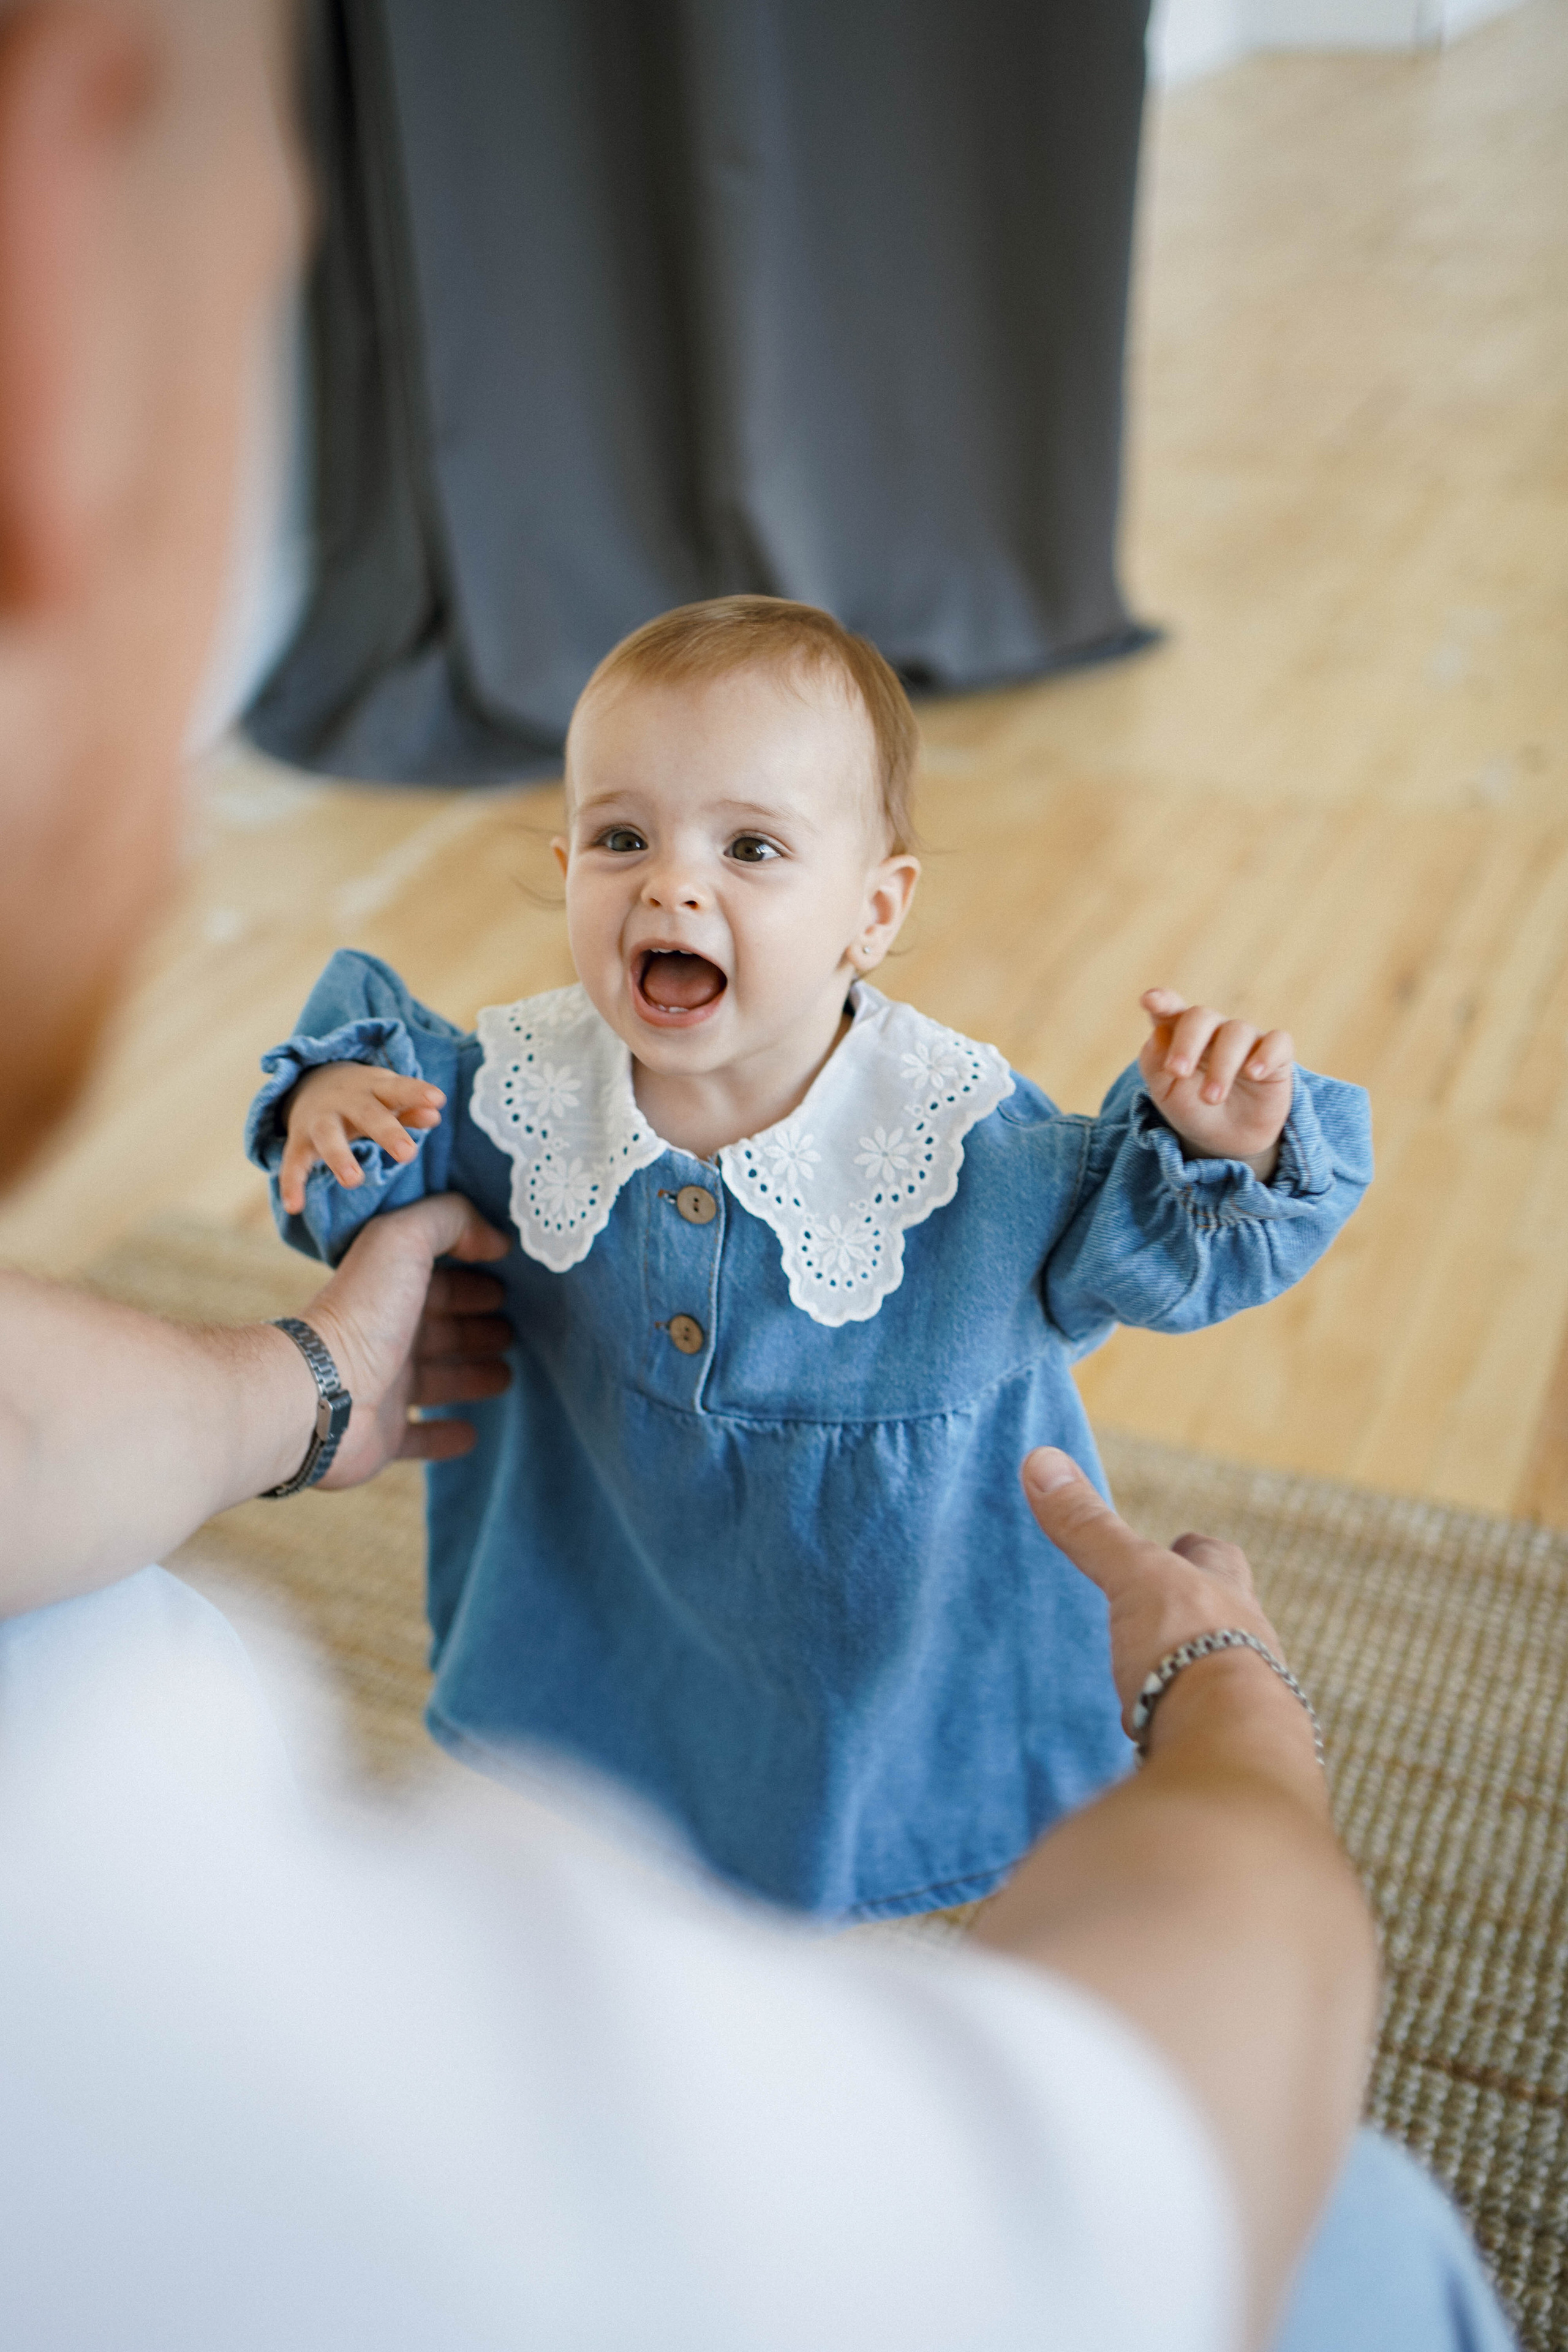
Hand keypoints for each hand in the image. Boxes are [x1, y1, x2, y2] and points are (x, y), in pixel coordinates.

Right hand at [279, 1063, 446, 1215]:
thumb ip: (411, 1108)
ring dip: (339, 1157)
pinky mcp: (299, 1142)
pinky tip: (295, 1207)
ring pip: (327, 1136)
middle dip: (387, 1132)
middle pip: (367, 1114)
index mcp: (374, 1088)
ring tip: (353, 1180)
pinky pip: (293, 1164)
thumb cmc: (367, 1099)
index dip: (417, 1093)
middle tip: (408, 1153)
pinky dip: (291, 1184)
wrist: (312, 1083)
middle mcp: (346, 1102)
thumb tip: (435, 1116)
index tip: (437, 1100)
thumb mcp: (388, 1098)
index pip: (398, 1089)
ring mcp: (320, 1121)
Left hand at [300, 1194, 512, 1485]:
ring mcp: (383, 1389)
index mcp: (389, 1292)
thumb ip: (450, 1219)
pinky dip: (446, 1436)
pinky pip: (419, 1437)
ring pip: (436, 1381)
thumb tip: (495, 1237)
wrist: (319, 1394)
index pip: (437, 1283)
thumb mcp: (404, 1240)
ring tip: (506, 1377)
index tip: (510, 1284)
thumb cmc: (363, 1313)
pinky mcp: (383, 1436)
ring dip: (470, 1377)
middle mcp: (384, 1337)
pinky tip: (472, 1435)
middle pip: (440, 1330)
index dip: (472, 1281)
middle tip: (514, 1330)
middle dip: (476, 1327)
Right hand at [1020, 1447, 1295, 1748]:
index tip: (1179, 1543)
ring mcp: (1245, 1705)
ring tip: (1151, 1685)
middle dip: (1198, 1615)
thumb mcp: (1134, 1576)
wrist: (1231, 1752)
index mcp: (1228, 1595)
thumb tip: (1040, 1459)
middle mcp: (1250, 1647)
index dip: (1195, 1550)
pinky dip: (1180, 1730)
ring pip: (1220, 1678)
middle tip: (1160, 1617)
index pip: (1217, 1558)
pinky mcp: (1226, 1754)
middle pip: (1228, 1618)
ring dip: (1191, 1678)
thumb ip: (1090, 1528)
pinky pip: (1203, 1734)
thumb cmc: (1191, 1650)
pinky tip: (1155, 1741)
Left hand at [1138, 987, 1292, 1178]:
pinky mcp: (1276, 1054)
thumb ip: (1155, 1062)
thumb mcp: (1166, 1093)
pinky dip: (1266, 1055)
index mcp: (1181, 1033)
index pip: (1170, 1009)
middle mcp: (1214, 1029)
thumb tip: (1159, 1033)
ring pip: (1237, 1031)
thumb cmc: (1193, 1109)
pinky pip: (1277, 1042)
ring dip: (1221, 1065)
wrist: (1226, 1141)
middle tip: (1178, 1073)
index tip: (1149, 1001)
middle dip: (1187, 1043)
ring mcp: (1246, 1039)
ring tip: (1211, 1098)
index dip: (1161, 1001)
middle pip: (1201, 1016)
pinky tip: (1253, 1074)